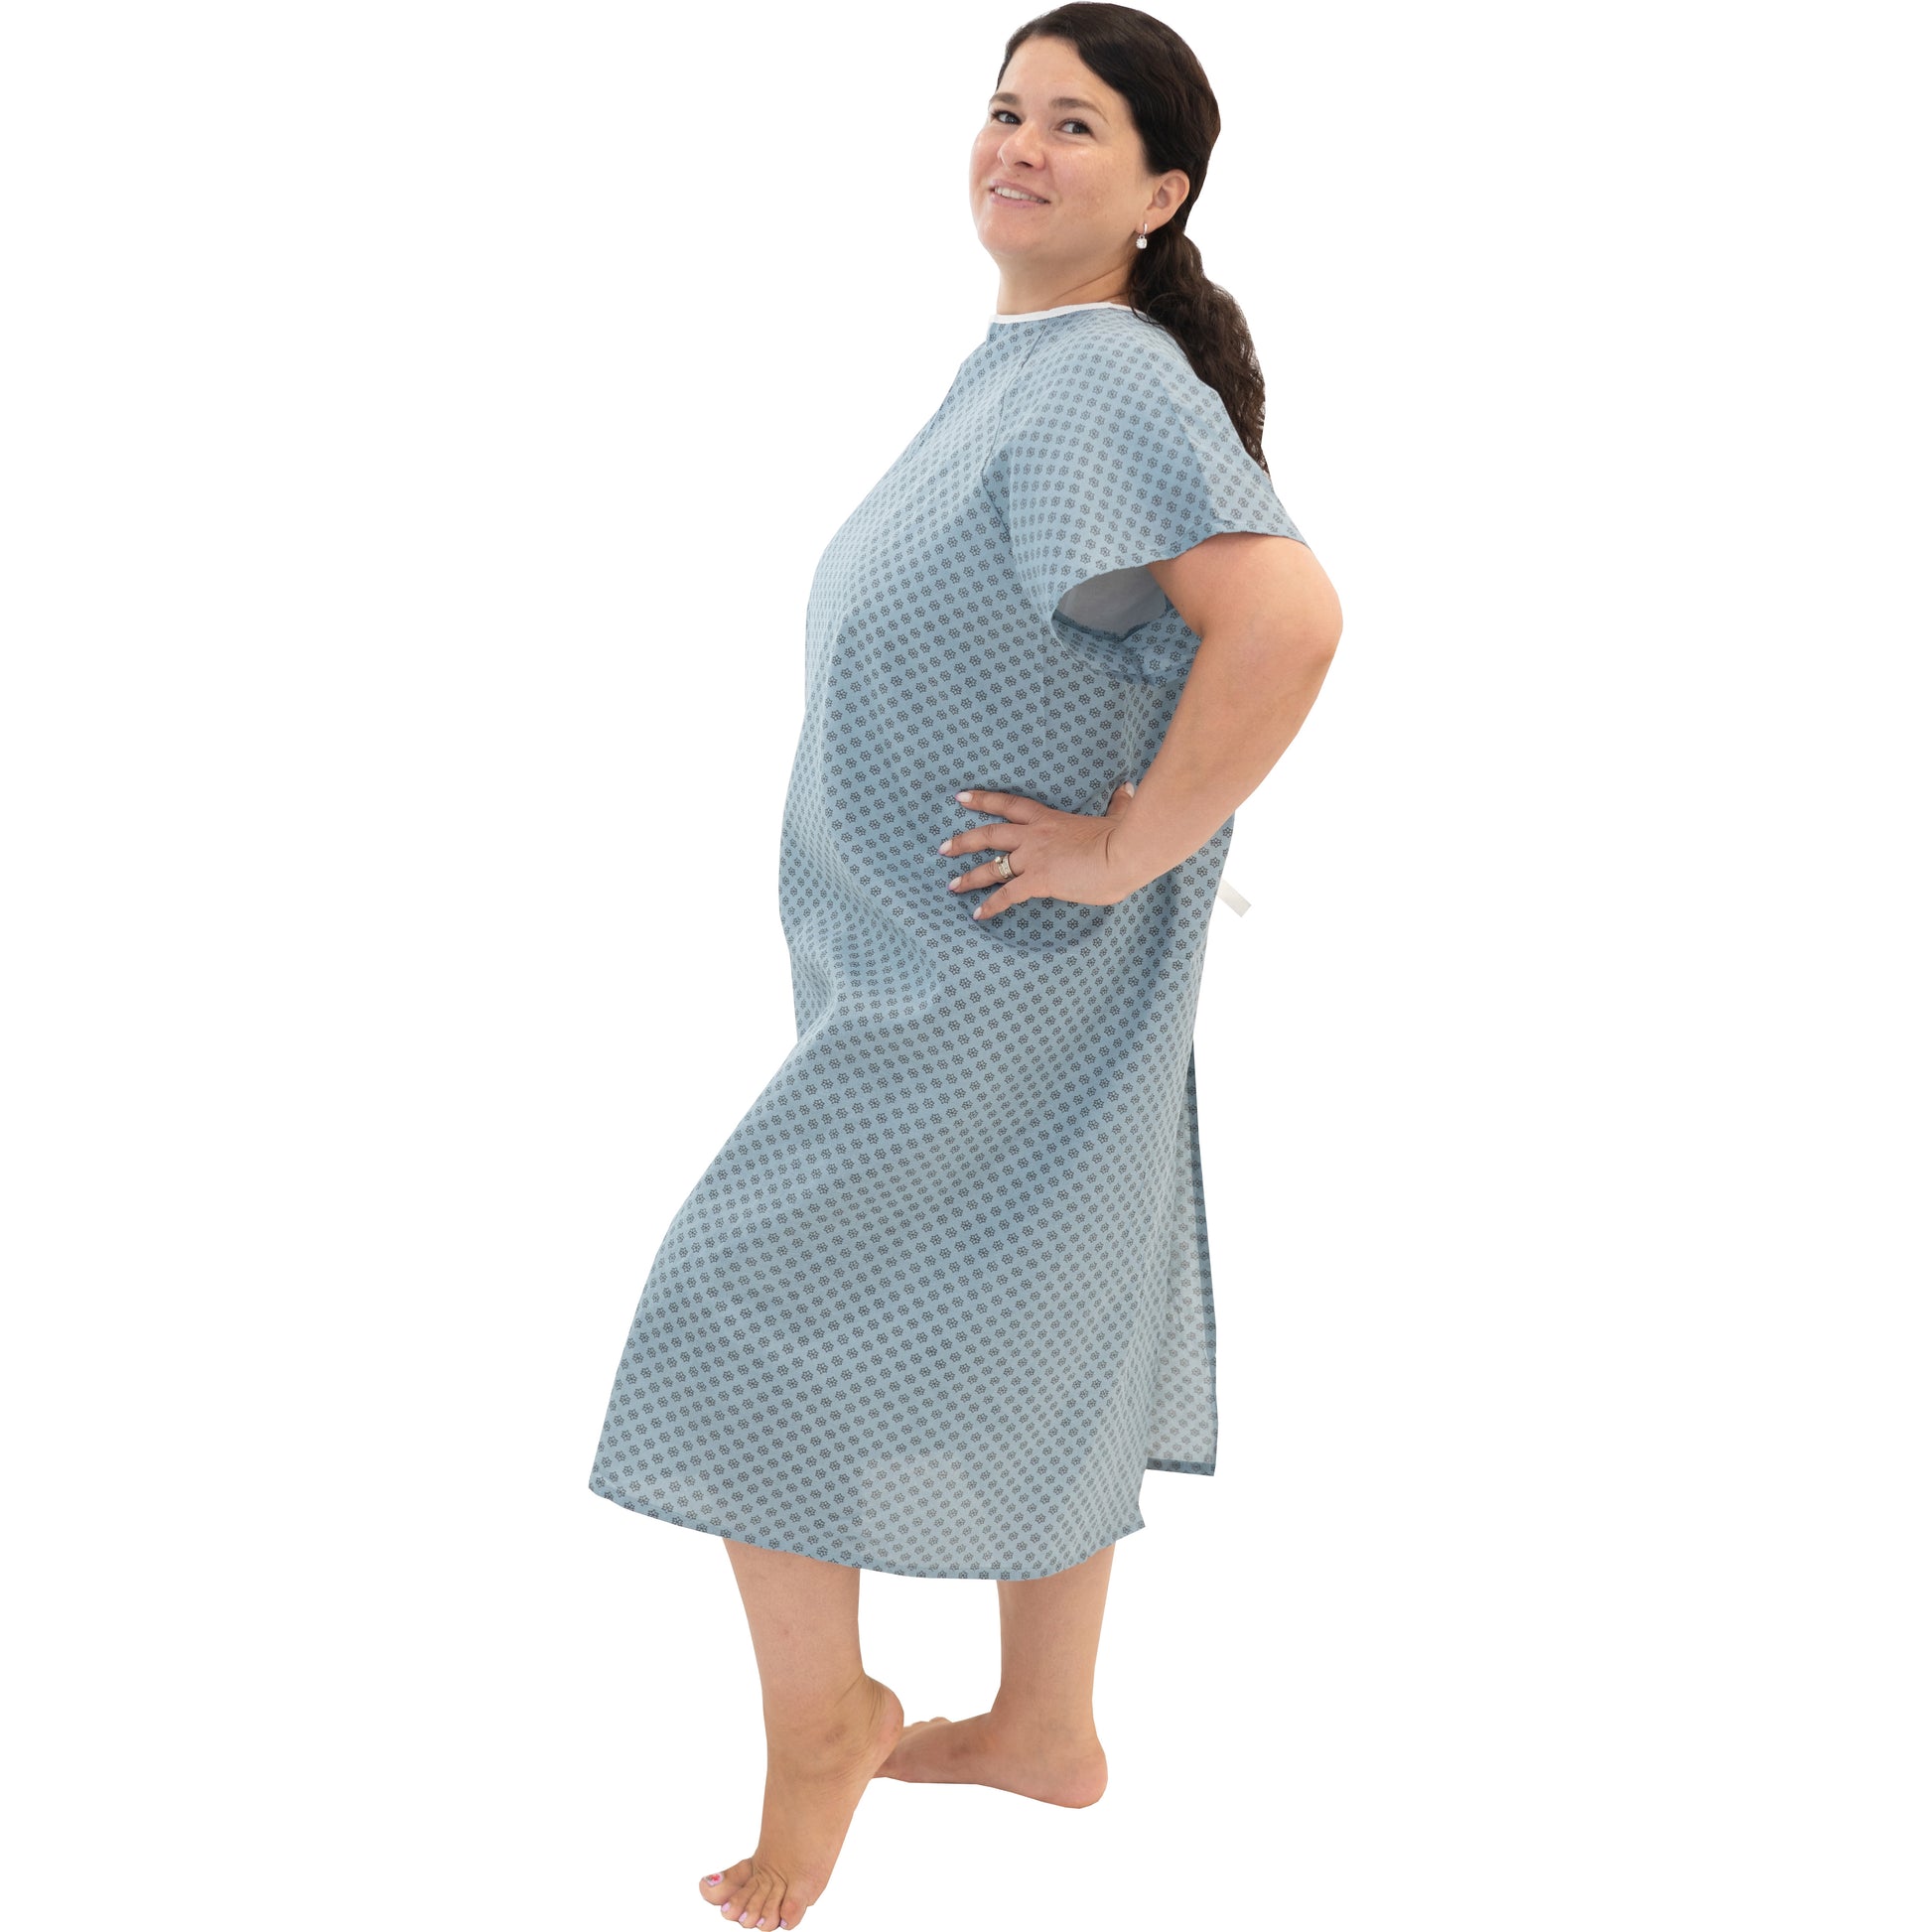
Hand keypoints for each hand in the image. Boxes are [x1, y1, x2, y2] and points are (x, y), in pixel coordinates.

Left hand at [942, 782, 1143, 920]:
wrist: (1124, 853)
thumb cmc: (1123, 836)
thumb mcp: (1117, 816)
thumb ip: (1117, 804)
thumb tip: (1126, 789)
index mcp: (1049, 819)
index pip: (1009, 805)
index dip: (983, 800)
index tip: (961, 797)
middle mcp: (1034, 836)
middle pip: (989, 834)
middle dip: (963, 841)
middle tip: (942, 848)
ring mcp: (1033, 858)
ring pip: (991, 866)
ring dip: (968, 876)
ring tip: (951, 885)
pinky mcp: (1038, 880)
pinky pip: (1007, 895)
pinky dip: (991, 906)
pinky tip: (977, 915)